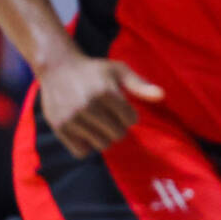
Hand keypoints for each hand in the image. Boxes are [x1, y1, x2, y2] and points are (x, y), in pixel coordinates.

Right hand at [37, 52, 163, 157]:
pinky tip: (86, 131)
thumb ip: (140, 85)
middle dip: (118, 128)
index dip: (130, 116)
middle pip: (117, 135)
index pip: (131, 120)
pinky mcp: (59, 128)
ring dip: (103, 137)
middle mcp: (88, 106)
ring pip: (101, 144)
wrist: (58, 68)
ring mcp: (71, 118)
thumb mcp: (119, 71)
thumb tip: (162, 96)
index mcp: (105, 91)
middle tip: (110, 118)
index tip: (123, 110)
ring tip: (98, 124)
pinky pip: (81, 152)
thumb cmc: (94, 70)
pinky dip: (86, 145)